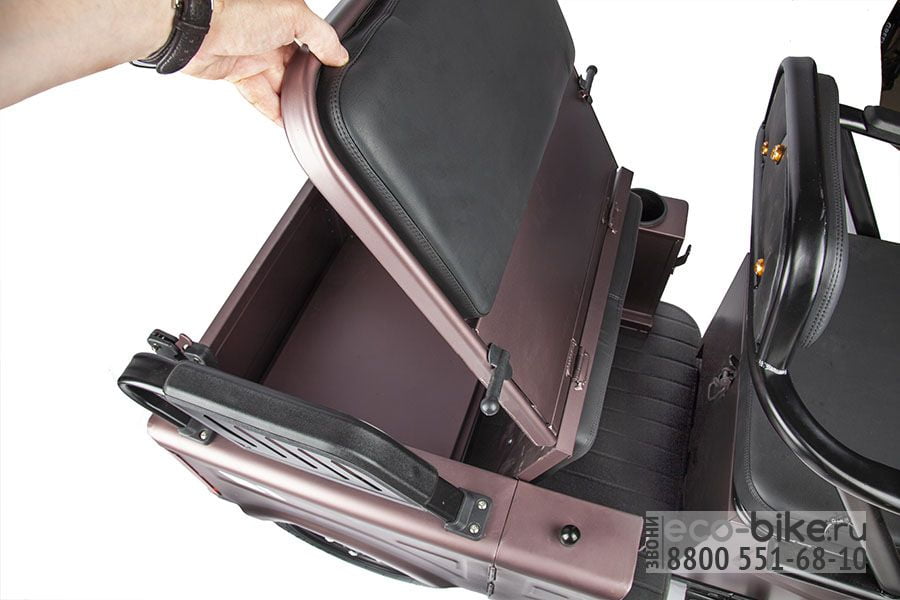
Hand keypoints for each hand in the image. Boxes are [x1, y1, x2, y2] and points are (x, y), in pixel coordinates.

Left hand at [183, 0, 348, 124]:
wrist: (198, 28)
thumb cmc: (238, 11)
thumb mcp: (293, 16)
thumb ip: (321, 36)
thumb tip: (339, 55)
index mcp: (284, 16)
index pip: (312, 40)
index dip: (323, 58)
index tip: (335, 74)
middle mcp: (269, 34)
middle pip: (296, 66)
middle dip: (307, 83)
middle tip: (320, 99)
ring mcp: (253, 54)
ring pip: (279, 84)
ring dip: (291, 100)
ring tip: (305, 115)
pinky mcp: (237, 73)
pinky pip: (259, 95)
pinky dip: (272, 109)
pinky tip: (285, 120)